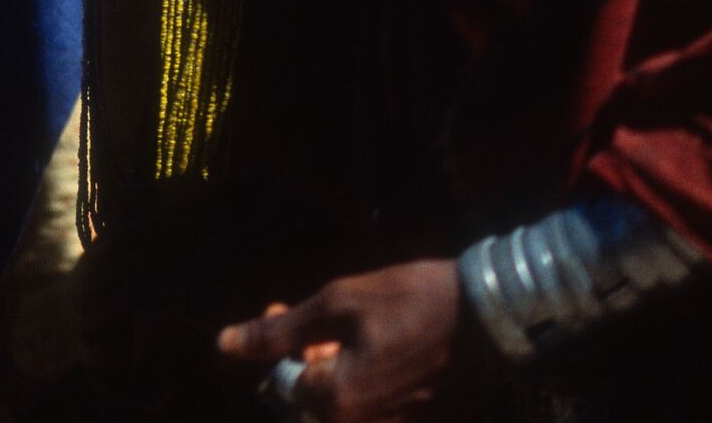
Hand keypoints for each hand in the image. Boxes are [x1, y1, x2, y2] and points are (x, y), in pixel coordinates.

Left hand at [218, 260, 477, 422]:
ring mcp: (394, 422)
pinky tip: (373, 344)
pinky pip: (373, 403)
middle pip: (312, 397)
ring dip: (332, 364)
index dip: (279, 344)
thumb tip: (223, 345)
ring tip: (346, 327)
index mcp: (338, 401)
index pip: (283, 384)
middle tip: (315, 318)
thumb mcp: (338, 303)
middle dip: (305, 355)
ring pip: (342, 400)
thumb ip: (279, 331)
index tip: (285, 309)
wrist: (488, 314)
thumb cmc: (409, 302)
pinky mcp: (417, 417)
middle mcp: (363, 422)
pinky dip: (361, 374)